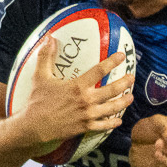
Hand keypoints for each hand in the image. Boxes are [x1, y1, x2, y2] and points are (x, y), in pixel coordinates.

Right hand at [16, 39, 131, 149]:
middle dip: (124, 83)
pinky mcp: (85, 127)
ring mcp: (87, 115)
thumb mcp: (40, 77)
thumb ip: (45, 56)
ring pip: (112, 108)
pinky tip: (118, 120)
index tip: (121, 56)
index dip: (112, 62)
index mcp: (77, 86)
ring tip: (131, 97)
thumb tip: (49, 38)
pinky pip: (104, 126)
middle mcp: (86, 100)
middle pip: (112, 90)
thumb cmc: (37, 102)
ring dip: (123, 102)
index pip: (99, 71)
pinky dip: (113, 123)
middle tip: (132, 78)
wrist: (34, 128)